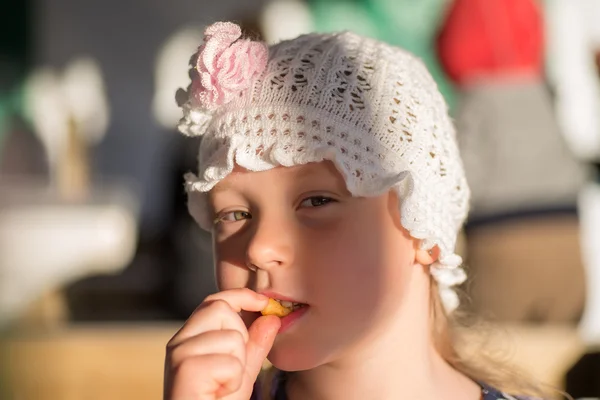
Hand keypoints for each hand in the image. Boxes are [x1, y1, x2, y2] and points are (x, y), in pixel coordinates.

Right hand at [164, 288, 280, 399]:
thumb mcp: (241, 375)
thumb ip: (254, 346)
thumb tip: (270, 318)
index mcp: (189, 339)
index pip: (214, 301)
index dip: (241, 296)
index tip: (264, 302)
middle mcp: (179, 342)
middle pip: (220, 309)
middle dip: (240, 337)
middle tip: (232, 370)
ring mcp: (179, 355)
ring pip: (231, 336)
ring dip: (238, 365)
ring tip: (223, 386)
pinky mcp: (185, 370)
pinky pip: (230, 361)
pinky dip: (233, 381)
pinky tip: (218, 394)